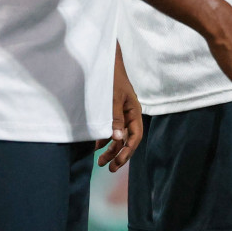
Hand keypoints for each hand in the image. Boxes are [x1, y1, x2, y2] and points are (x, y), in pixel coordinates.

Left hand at [98, 46, 143, 171]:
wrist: (104, 62)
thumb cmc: (110, 78)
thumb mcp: (112, 99)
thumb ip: (115, 118)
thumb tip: (118, 139)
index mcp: (134, 111)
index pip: (135, 136)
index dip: (128, 151)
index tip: (117, 163)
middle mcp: (129, 115)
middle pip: (127, 139)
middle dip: (119, 154)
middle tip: (108, 168)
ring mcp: (120, 114)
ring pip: (118, 137)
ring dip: (110, 150)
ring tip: (100, 162)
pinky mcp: (111, 112)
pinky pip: (110, 130)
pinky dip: (104, 140)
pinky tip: (96, 148)